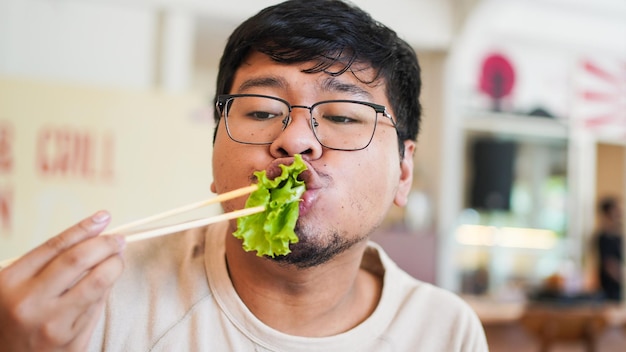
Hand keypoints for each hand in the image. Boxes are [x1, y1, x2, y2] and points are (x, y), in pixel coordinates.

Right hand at [0, 211, 124, 351]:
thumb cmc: (15, 320)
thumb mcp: (17, 288)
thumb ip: (49, 264)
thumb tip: (94, 238)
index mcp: (10, 282)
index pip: (55, 245)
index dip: (84, 228)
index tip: (103, 218)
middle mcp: (29, 302)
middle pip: (79, 259)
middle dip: (105, 244)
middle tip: (118, 240)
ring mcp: (51, 323)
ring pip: (97, 281)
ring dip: (115, 265)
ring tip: (118, 259)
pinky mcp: (71, 340)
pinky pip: (97, 305)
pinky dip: (106, 289)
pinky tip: (107, 282)